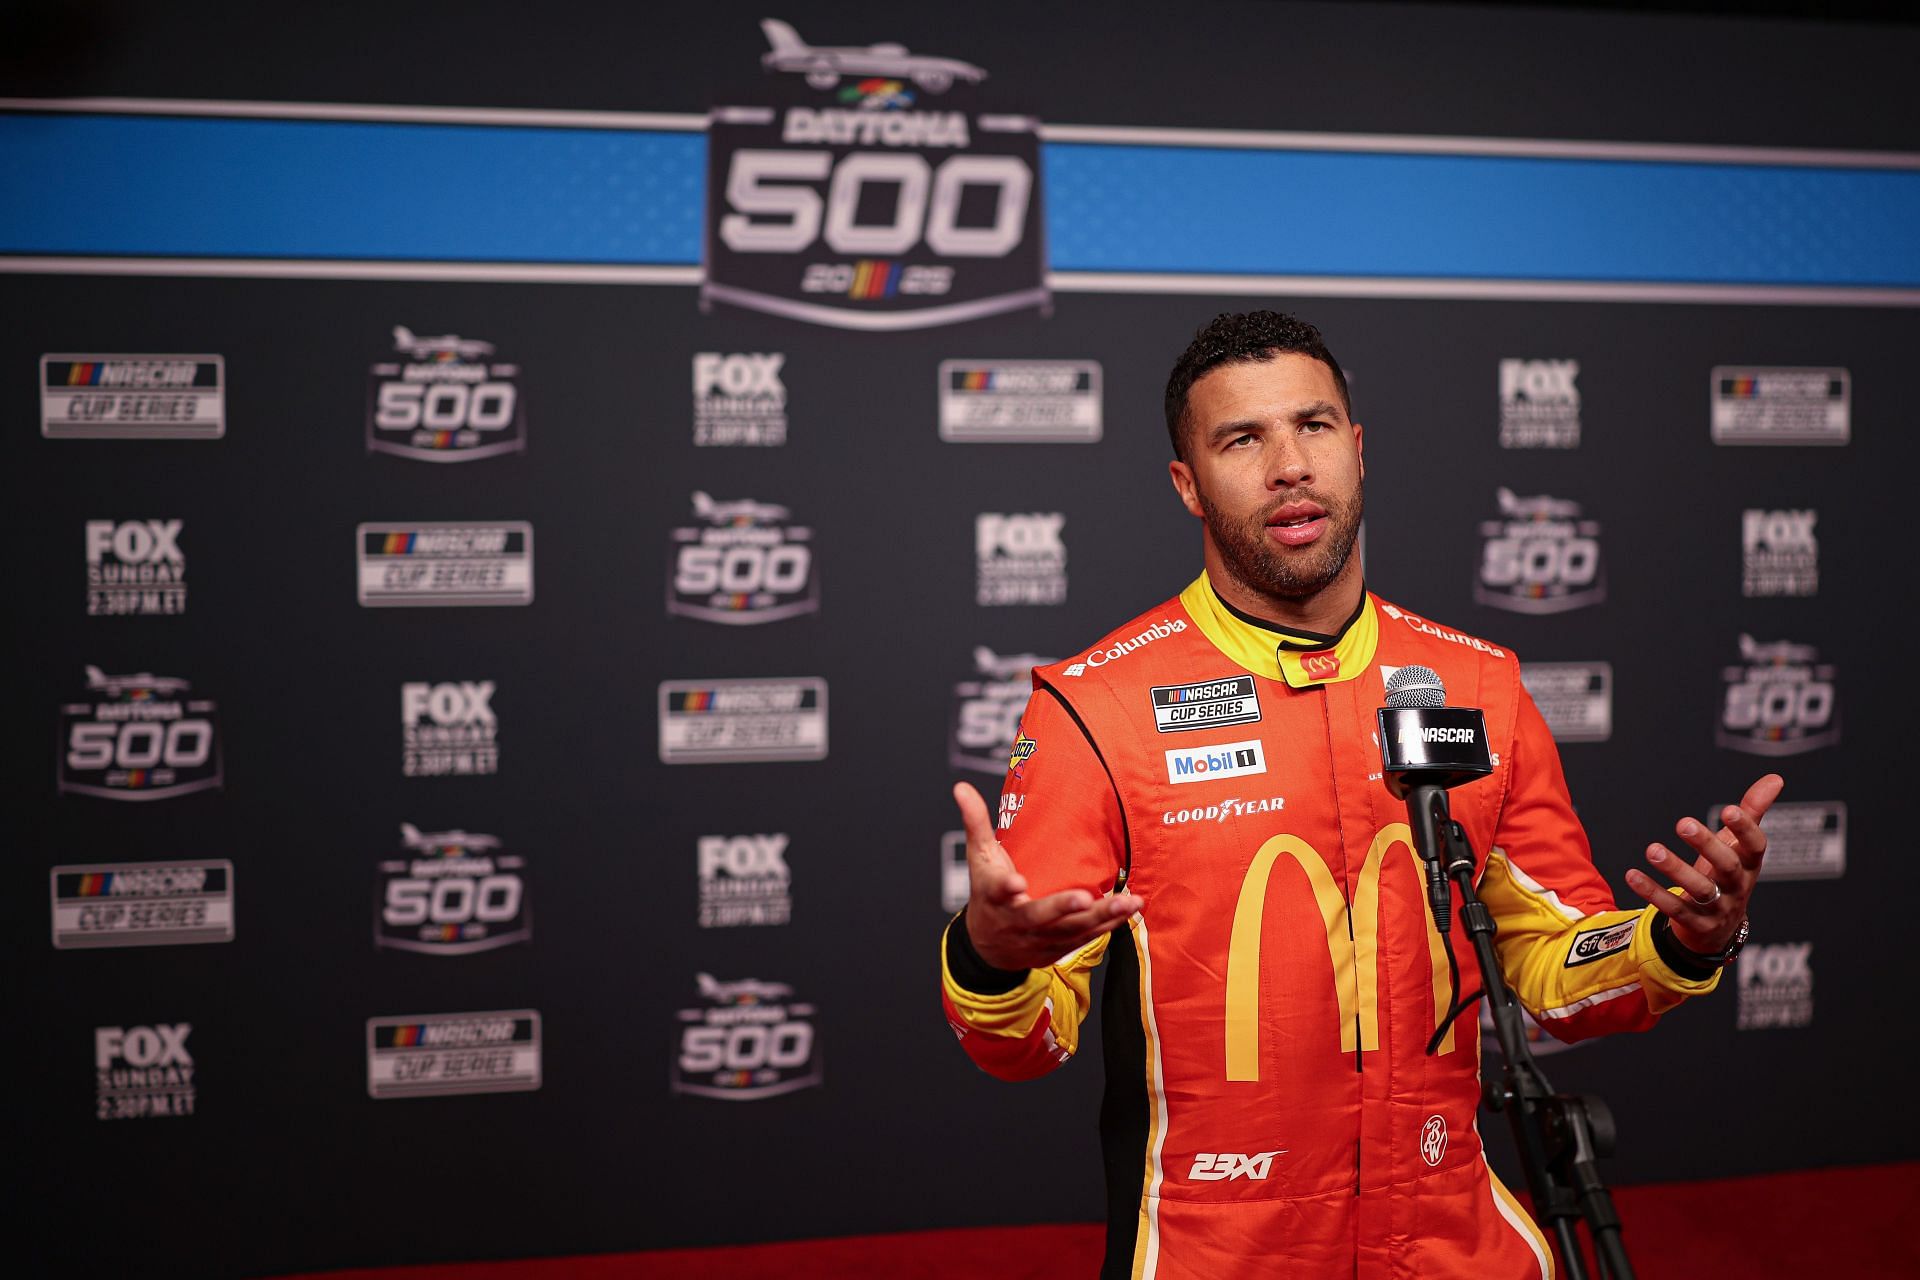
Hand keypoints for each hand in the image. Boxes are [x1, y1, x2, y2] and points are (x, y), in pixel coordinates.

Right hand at [953, 781, 1139, 970]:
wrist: (988, 948)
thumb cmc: (987, 894)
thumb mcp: (979, 859)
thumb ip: (975, 822)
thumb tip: (961, 787)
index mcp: (994, 896)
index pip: (997, 890)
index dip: (1006, 887)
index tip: (1016, 882)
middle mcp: (1016, 921)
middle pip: (1039, 916)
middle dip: (1062, 909)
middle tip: (1084, 899)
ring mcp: (1039, 938)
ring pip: (1071, 930)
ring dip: (1101, 917)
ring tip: (1128, 902)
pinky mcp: (1057, 948)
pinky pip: (1085, 938)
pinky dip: (1108, 925)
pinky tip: (1129, 910)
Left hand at [1624, 773, 1782, 954]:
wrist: (1720, 929)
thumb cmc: (1728, 876)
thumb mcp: (1740, 846)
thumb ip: (1753, 812)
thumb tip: (1775, 778)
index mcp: (1749, 865)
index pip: (1756, 847)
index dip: (1746, 830)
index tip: (1730, 809)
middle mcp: (1736, 887)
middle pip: (1727, 867)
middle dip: (1707, 845)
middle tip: (1683, 823)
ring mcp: (1718, 908)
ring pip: (1699, 890)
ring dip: (1675, 869)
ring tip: (1652, 849)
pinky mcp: (1696, 924)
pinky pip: (1674, 909)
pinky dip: (1653, 892)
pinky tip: (1632, 874)